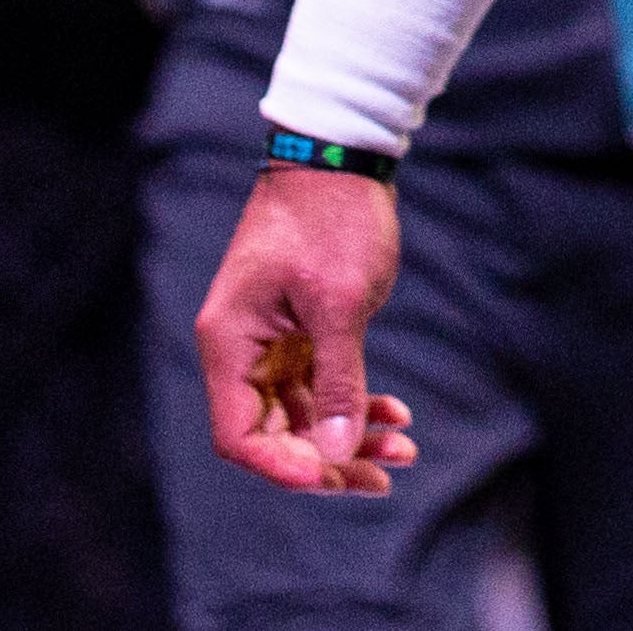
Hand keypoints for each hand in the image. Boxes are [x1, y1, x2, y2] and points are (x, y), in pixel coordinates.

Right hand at [194, 164, 416, 493]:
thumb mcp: (339, 303)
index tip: (334, 477)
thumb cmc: (333, 221)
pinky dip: (355, 401)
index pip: (239, 436)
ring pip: (302, 412)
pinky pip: (320, 384)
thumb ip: (338, 379)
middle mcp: (241, 350)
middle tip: (385, 474)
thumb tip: (335, 451)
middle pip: (273, 432)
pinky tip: (395, 414)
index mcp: (230, 345)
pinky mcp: (300, 330)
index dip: (283, 465)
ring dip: (348, 433)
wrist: (342, 156)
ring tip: (403, 449)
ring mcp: (270, 342)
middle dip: (328, 457)